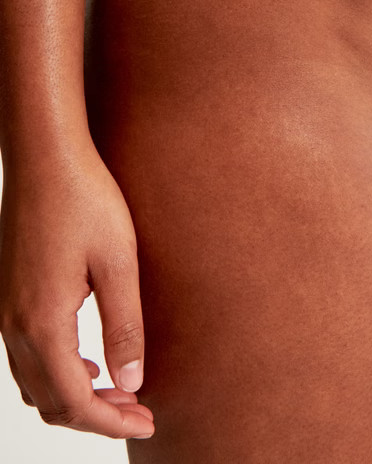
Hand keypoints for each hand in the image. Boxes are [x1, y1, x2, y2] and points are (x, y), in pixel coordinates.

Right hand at [0, 140, 154, 439]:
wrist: (45, 158)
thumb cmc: (85, 200)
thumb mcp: (119, 261)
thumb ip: (125, 325)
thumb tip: (131, 382)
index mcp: (43, 323)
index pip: (74, 400)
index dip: (111, 422)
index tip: (147, 423)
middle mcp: (15, 326)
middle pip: (50, 401)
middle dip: (95, 416)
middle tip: (141, 411)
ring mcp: (7, 312)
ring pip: (35, 382)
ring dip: (75, 396)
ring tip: (121, 391)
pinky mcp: (10, 296)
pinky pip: (27, 357)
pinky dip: (58, 373)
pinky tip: (91, 359)